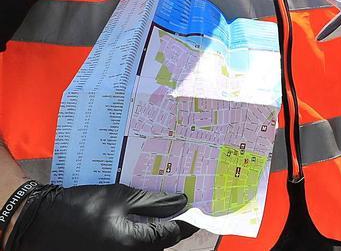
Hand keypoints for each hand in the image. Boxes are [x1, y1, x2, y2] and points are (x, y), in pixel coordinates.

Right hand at [6, 183, 196, 250]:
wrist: (40, 222)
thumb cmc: (81, 207)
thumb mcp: (120, 197)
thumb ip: (154, 201)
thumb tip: (181, 202)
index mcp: (136, 243)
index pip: (174, 233)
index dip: (187, 219)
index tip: (197, 208)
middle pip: (162, 240)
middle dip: (171, 222)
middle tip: (177, 202)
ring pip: (147, 243)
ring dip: (154, 226)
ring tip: (157, 205)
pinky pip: (131, 244)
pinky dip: (138, 231)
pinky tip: (137, 214)